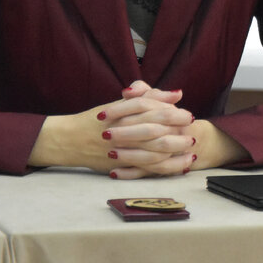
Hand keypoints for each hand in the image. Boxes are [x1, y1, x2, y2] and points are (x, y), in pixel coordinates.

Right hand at [27, 84, 194, 176]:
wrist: (69, 139)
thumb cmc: (97, 119)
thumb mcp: (121, 103)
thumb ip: (148, 96)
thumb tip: (177, 94)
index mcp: (122, 112)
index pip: (153, 109)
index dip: (173, 111)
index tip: (187, 113)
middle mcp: (122, 130)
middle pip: (156, 129)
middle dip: (177, 130)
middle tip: (193, 130)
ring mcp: (121, 149)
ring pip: (153, 150)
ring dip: (175, 149)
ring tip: (189, 147)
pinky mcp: (120, 165)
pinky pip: (147, 168)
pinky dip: (166, 167)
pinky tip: (180, 165)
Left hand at [115, 81, 248, 174]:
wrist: (190, 139)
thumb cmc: (164, 116)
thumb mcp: (156, 100)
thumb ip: (143, 90)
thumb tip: (128, 91)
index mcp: (168, 111)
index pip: (144, 105)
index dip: (121, 109)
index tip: (102, 114)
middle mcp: (172, 130)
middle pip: (149, 131)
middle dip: (126, 133)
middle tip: (105, 134)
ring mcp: (169, 151)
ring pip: (151, 155)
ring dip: (129, 155)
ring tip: (110, 154)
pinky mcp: (163, 167)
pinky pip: (148, 173)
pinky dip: (130, 173)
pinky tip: (114, 172)